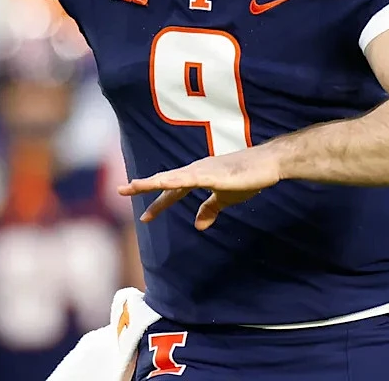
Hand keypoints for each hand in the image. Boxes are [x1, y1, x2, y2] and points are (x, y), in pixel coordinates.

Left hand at [118, 145, 284, 230]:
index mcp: (198, 177)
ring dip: (152, 181)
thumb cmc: (248, 177)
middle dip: (143, 186)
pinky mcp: (213, 173)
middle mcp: (196, 170)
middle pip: (165, 181)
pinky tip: (163, 183)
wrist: (268, 163)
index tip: (144, 218)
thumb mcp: (226, 198)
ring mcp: (204, 170)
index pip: (173, 191)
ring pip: (172, 177)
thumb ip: (210, 209)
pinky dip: (175, 181)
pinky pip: (190, 178)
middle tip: (120, 191)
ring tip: (133, 186)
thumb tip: (198, 226)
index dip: (158, 204)